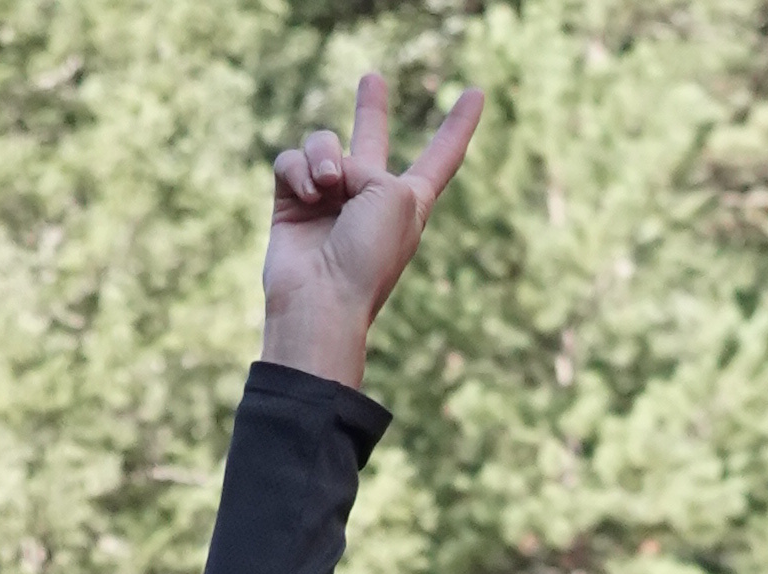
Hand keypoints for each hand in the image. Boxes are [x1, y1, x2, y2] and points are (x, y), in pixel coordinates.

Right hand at [261, 72, 480, 390]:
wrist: (322, 300)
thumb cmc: (368, 254)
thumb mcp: (392, 194)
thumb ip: (366, 162)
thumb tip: (324, 175)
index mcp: (409, 200)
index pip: (441, 157)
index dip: (458, 125)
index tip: (477, 92)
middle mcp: (368, 196)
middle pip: (372, 140)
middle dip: (372, 109)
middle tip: (373, 79)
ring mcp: (328, 200)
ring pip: (324, 143)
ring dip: (325, 155)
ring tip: (326, 185)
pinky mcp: (291, 204)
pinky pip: (291, 161)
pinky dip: (298, 170)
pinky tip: (307, 194)